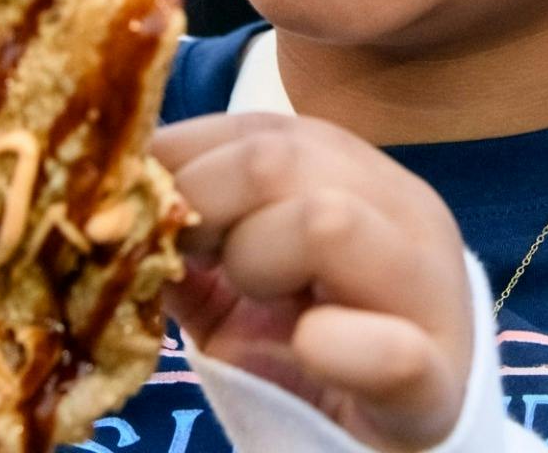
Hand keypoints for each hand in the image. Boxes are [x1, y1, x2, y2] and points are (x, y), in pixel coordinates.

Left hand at [152, 112, 473, 452]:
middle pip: (282, 158)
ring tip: (249, 299)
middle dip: (203, 201)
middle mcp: (402, 211)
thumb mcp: (239, 285)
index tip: (140, 204)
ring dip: (256, 259)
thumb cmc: (313, 349)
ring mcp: (428, 291)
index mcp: (355, 175)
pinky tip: (309, 345)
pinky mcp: (436, 385)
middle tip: (182, 255)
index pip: (258, 127)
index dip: (182, 157)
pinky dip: (338, 346)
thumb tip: (111, 199)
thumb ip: (188, 237)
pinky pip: (393, 352)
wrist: (393, 442)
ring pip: (329, 222)